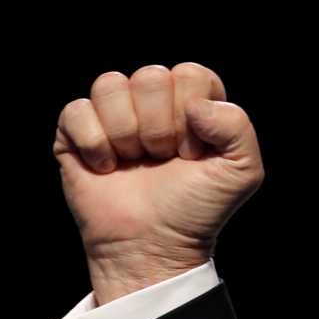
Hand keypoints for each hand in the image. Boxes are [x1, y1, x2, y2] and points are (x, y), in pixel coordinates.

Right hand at [54, 62, 264, 302]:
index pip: (190, 73)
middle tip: (162, 159)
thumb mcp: (242, 171)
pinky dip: (94, 144)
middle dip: (159, 126)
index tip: (192, 152)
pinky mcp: (76, 132)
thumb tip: (195, 104)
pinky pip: (76, 110)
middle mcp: (153, 103)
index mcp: (193, 103)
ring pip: (109, 85)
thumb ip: (238, 126)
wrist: (153, 245)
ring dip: (125, 133)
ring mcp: (113, 115)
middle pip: (150, 76)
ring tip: (135, 162)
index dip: (191, 114)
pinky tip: (107, 167)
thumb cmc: (197, 209)